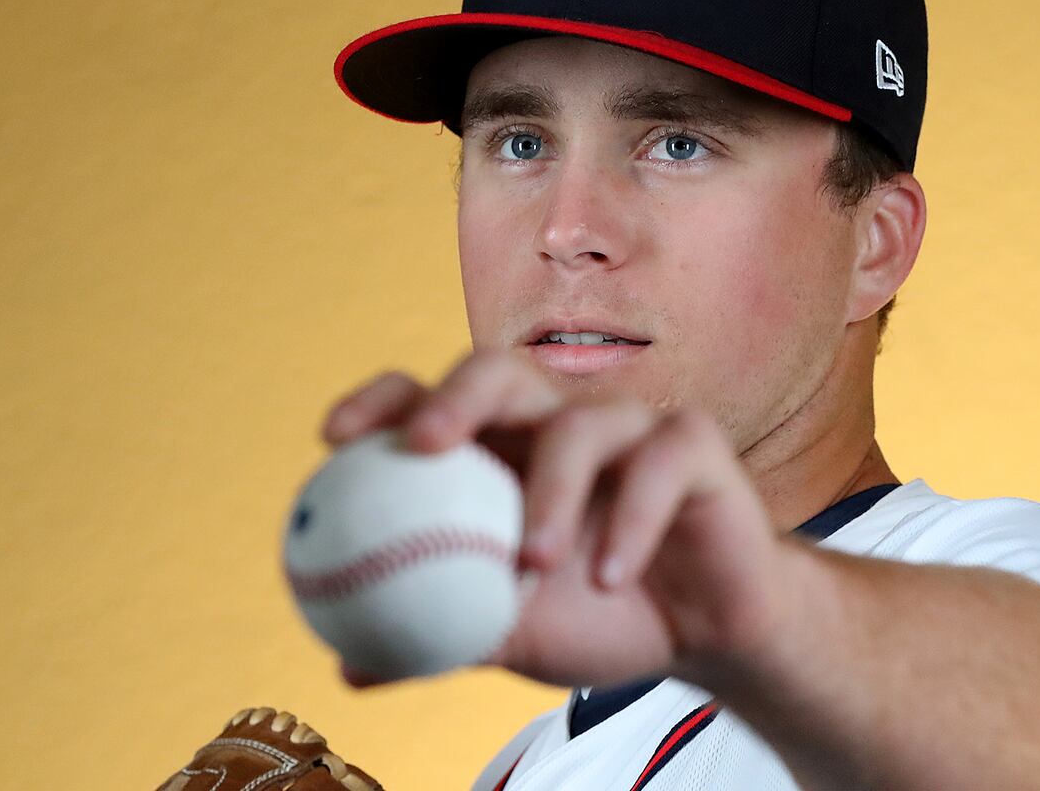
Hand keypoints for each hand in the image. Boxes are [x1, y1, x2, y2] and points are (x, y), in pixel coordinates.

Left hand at [319, 347, 786, 689]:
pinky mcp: (690, 442)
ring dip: (550, 494)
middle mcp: (556, 422)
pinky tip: (613, 575)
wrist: (705, 636)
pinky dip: (632, 518)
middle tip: (424, 447)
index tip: (334, 440)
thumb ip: (441, 635)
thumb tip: (347, 667)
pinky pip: (658, 461)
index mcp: (501, 452)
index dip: (381, 402)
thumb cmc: (599, 618)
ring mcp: (626, 426)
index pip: (430, 399)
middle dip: (455, 398)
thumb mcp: (512, 635)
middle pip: (497, 371)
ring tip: (534, 567)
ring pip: (579, 425)